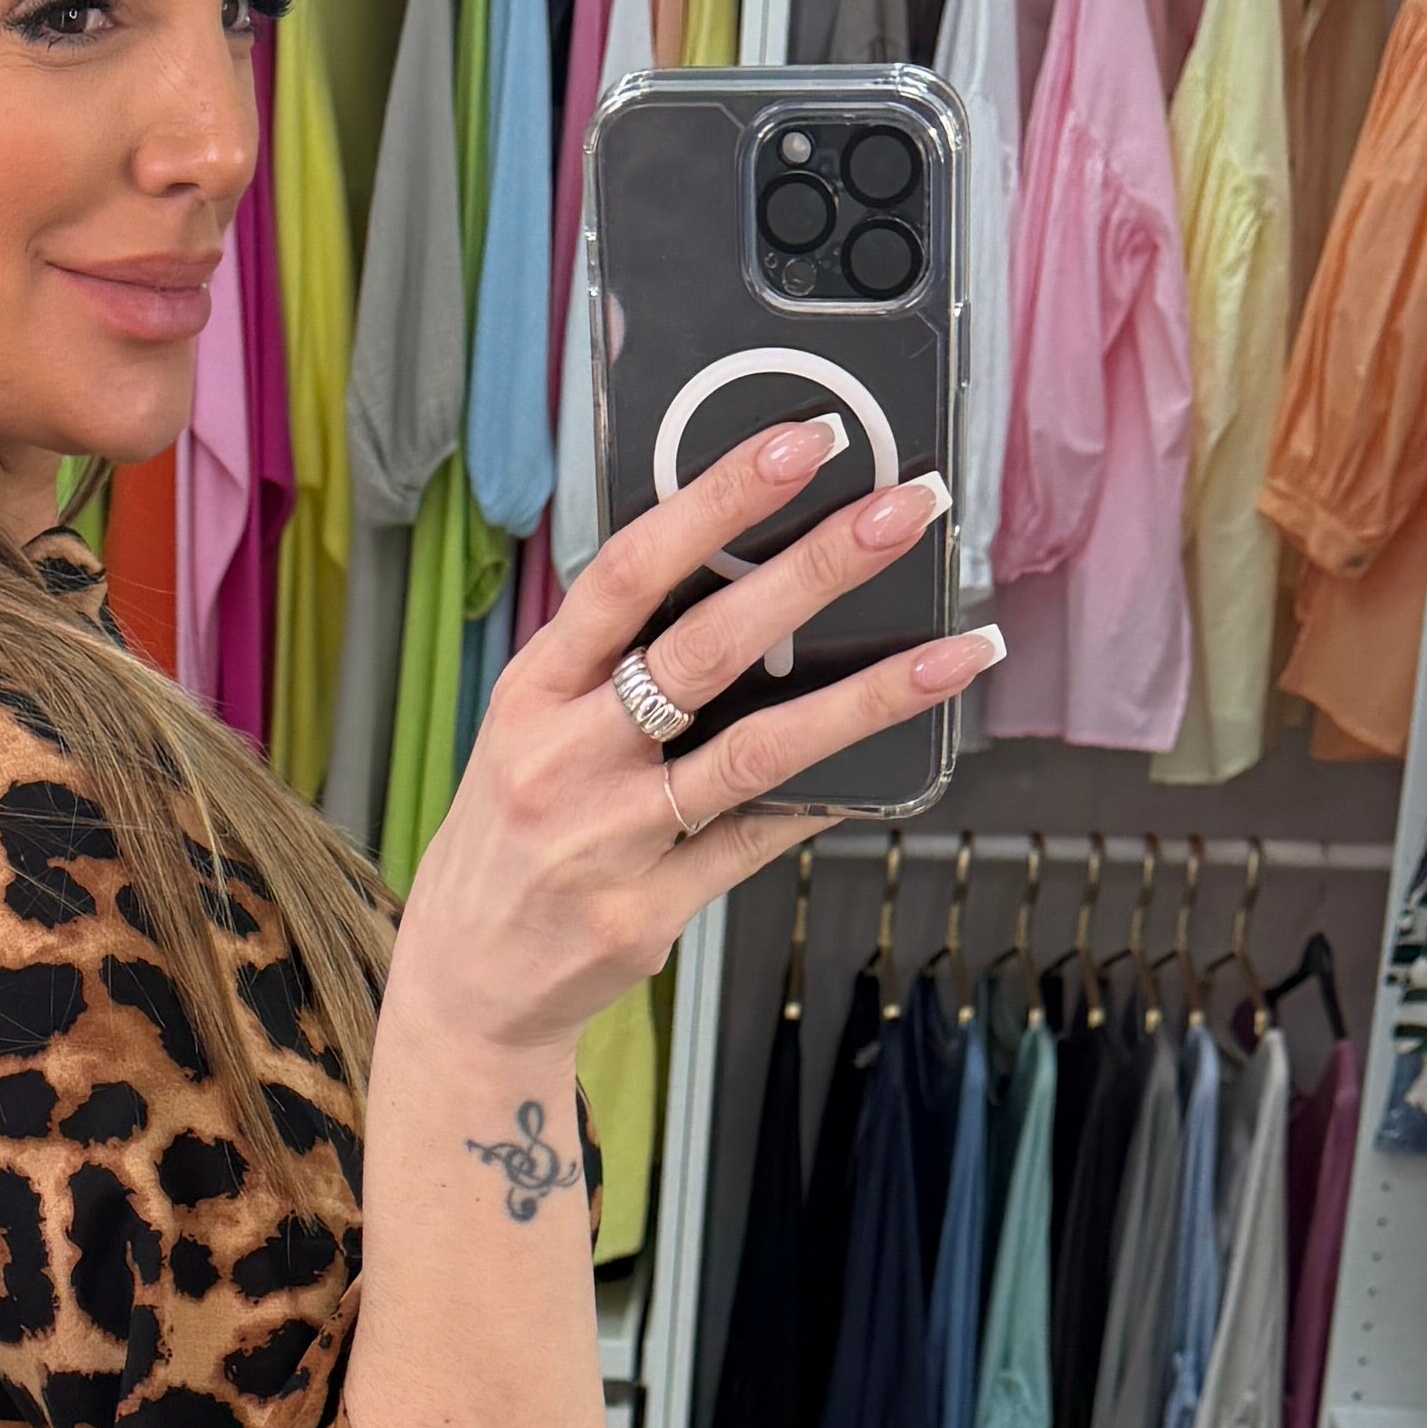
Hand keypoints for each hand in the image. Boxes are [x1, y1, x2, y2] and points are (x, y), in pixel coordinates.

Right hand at [388, 416, 1001, 1064]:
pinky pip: (761, 839)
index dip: (717, 501)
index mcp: (532, 691)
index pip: (629, 574)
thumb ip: (610, 662)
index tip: (799, 442)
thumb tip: (741, 574)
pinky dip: (830, 795)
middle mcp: (565, 759)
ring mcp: (609, 840)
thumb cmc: (514, 837)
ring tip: (959, 649)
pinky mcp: (651, 909)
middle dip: (814, 567)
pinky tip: (898, 761)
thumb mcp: (529, 731)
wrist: (468, 985)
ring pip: (758, 750)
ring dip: (870, 695)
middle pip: (704, 646)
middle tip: (903, 509)